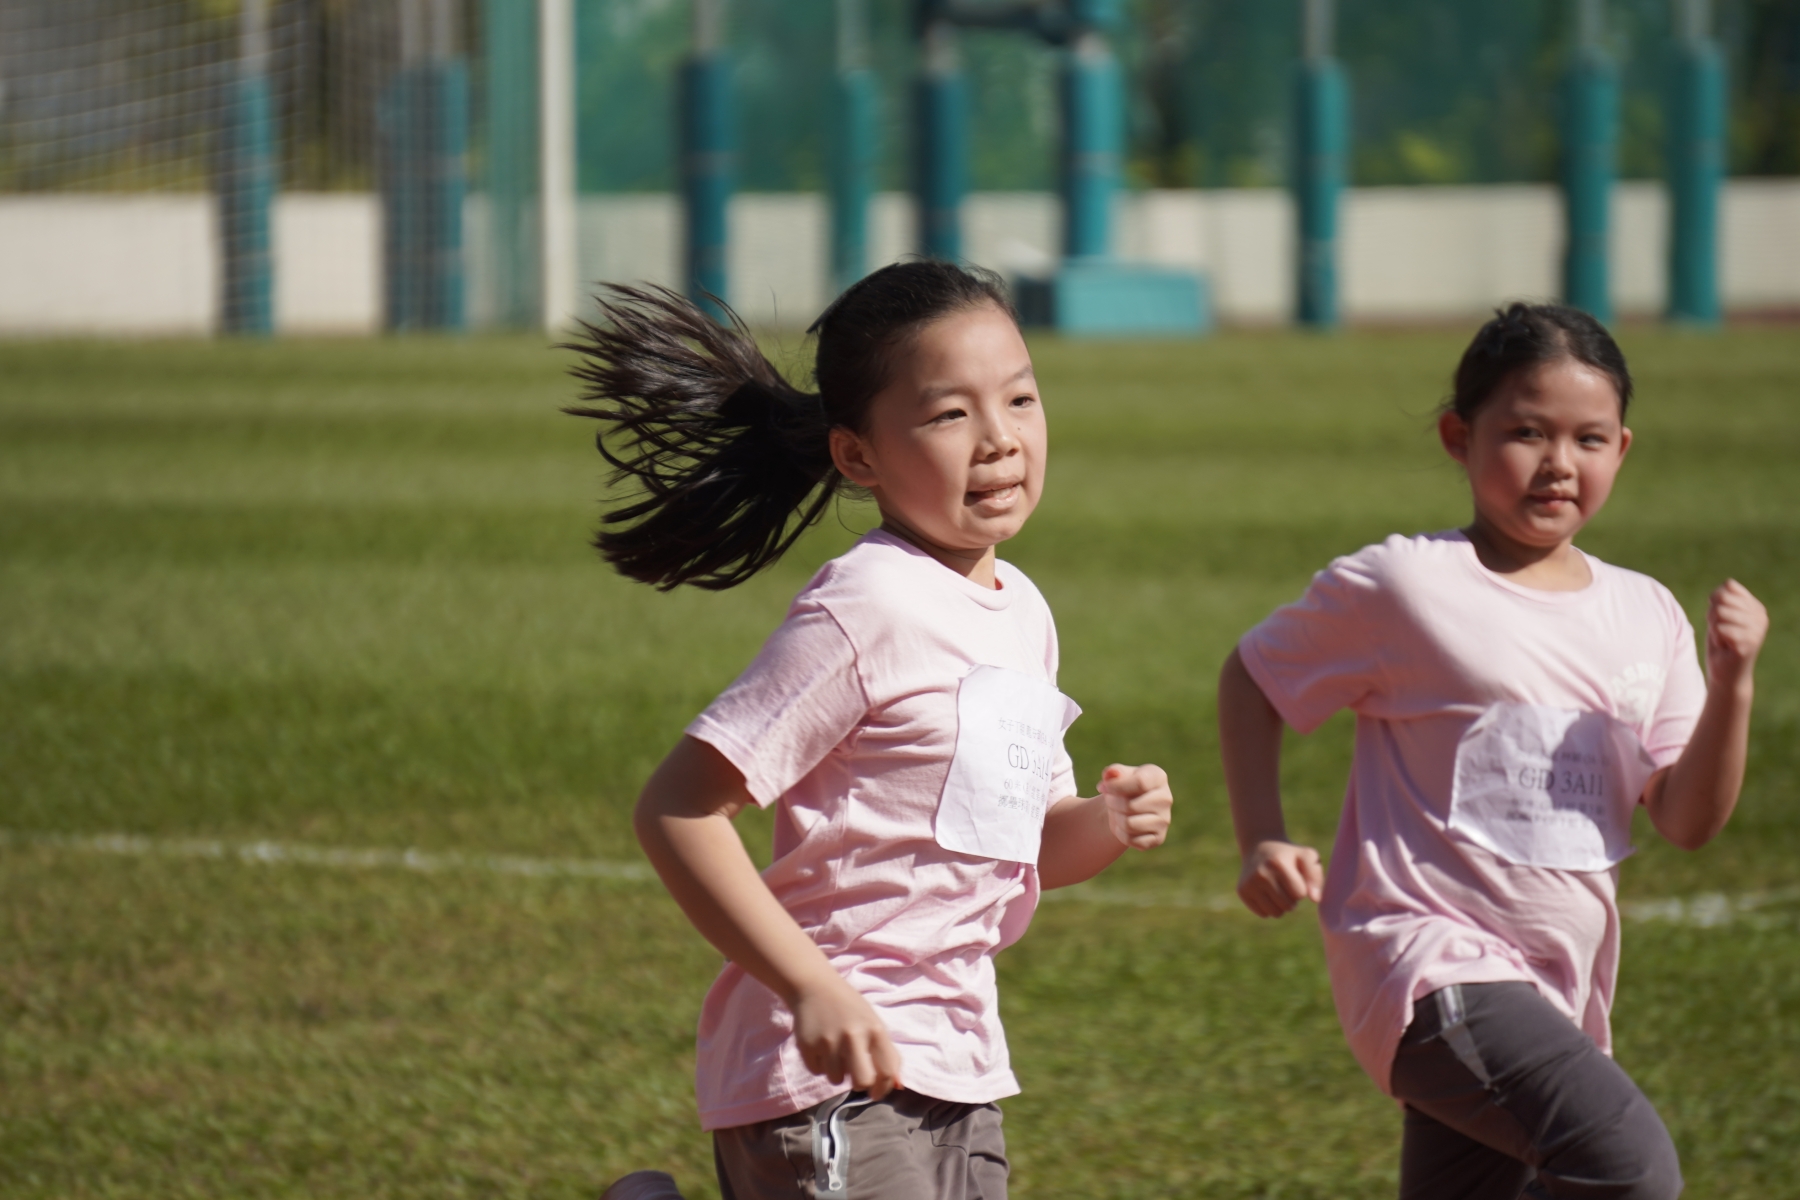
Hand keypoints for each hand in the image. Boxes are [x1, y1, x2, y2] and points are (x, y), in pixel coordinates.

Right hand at [791, 971, 902, 1100]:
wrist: (815, 986)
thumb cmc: (850, 1009)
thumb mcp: (873, 1024)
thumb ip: (887, 1054)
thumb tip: (898, 1086)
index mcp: (875, 1030)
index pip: (887, 1071)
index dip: (883, 1088)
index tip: (875, 1093)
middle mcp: (853, 1035)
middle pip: (862, 1082)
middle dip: (859, 1084)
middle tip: (854, 1074)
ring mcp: (829, 1041)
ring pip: (836, 1079)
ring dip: (836, 1071)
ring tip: (834, 1051)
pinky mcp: (807, 1045)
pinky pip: (817, 1071)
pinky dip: (819, 1064)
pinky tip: (820, 1045)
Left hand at [1099, 763, 1172, 849]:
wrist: (1127, 807)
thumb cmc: (1122, 787)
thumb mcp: (1117, 775)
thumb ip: (1113, 772)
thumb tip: (1111, 773)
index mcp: (1158, 777)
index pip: (1140, 782)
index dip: (1116, 786)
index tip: (1103, 788)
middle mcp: (1166, 798)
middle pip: (1130, 805)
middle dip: (1112, 803)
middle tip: (1109, 801)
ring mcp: (1164, 820)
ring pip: (1129, 824)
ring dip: (1116, 818)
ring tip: (1117, 812)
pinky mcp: (1158, 838)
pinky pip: (1131, 840)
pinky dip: (1121, 834)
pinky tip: (1123, 825)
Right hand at [1237, 839, 1322, 916]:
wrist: (1260, 845)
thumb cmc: (1288, 854)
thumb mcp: (1306, 856)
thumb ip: (1316, 876)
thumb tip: (1315, 899)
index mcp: (1278, 864)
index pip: (1300, 894)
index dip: (1301, 888)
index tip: (1296, 877)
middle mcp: (1261, 874)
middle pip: (1288, 906)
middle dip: (1292, 898)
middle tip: (1286, 883)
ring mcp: (1249, 883)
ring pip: (1276, 913)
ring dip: (1281, 905)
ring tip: (1278, 889)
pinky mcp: (1242, 891)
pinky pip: (1263, 914)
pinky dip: (1269, 907)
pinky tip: (1267, 892)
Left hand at [1706, 579, 1767, 689]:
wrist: (1724, 672)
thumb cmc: (1720, 641)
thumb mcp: (1718, 614)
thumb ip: (1721, 597)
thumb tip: (1727, 584)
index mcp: (1755, 606)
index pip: (1728, 587)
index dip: (1714, 601)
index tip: (1719, 618)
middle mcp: (1761, 616)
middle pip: (1722, 598)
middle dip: (1712, 614)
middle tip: (1720, 630)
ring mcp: (1757, 630)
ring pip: (1720, 612)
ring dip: (1714, 626)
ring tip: (1723, 638)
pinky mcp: (1749, 643)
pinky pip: (1720, 628)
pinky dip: (1716, 637)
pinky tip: (1725, 647)